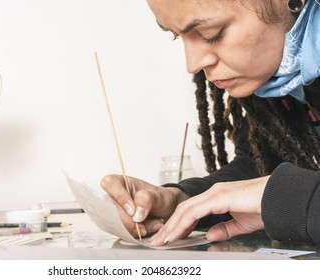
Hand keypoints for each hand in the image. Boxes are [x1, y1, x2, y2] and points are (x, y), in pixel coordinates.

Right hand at [100, 175, 188, 237]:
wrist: (164, 210)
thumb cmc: (158, 198)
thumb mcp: (158, 195)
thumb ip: (147, 199)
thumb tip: (136, 214)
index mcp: (119, 182)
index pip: (110, 184)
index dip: (120, 197)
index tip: (133, 209)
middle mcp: (113, 196)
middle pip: (111, 210)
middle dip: (131, 221)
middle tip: (148, 222)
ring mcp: (113, 212)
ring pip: (116, 224)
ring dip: (136, 228)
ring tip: (153, 224)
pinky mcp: (117, 225)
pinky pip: (122, 233)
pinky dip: (137, 233)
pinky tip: (148, 228)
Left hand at [150, 176, 269, 245]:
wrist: (280, 199)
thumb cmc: (263, 208)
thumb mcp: (240, 223)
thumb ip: (224, 228)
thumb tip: (209, 235)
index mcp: (216, 197)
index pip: (190, 211)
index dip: (177, 224)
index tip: (168, 237)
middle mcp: (212, 193)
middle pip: (183, 210)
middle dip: (169, 226)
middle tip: (158, 241)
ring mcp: (214, 193)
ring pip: (185, 210)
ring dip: (172, 226)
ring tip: (162, 240)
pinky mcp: (218, 197)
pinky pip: (194, 212)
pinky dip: (183, 224)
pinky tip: (176, 234)